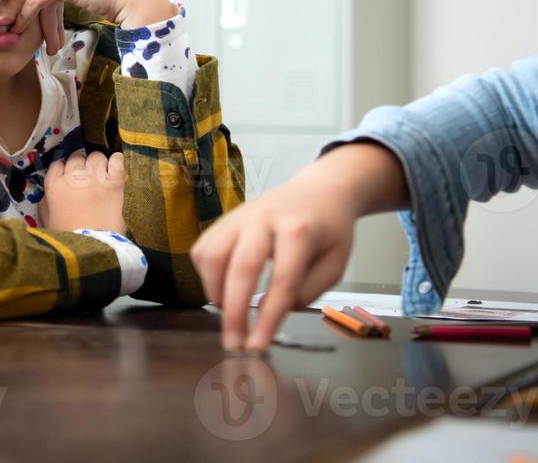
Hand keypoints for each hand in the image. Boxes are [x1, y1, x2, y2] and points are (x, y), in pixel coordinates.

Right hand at [38, 150, 125, 233]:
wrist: (93, 248)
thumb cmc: (68, 238)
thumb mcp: (47, 221)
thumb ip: (46, 203)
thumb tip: (50, 194)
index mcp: (54, 186)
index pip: (57, 165)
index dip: (64, 171)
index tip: (69, 179)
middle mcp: (73, 177)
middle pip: (76, 158)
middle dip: (80, 167)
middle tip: (86, 180)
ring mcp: (95, 178)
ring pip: (96, 157)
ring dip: (98, 164)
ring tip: (101, 176)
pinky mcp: (114, 182)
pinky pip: (116, 161)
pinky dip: (116, 161)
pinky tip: (115, 167)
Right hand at [189, 143, 407, 351]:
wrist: (318, 192)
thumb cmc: (329, 231)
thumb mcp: (335, 265)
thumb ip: (307, 292)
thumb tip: (272, 312)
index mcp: (300, 229)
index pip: (282, 280)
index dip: (268, 318)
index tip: (258, 346)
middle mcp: (264, 218)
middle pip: (241, 266)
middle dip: (234, 311)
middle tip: (233, 344)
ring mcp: (239, 215)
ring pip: (212, 255)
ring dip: (216, 293)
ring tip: (230, 316)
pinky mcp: (223, 218)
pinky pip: (203, 249)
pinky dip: (206, 277)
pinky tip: (222, 291)